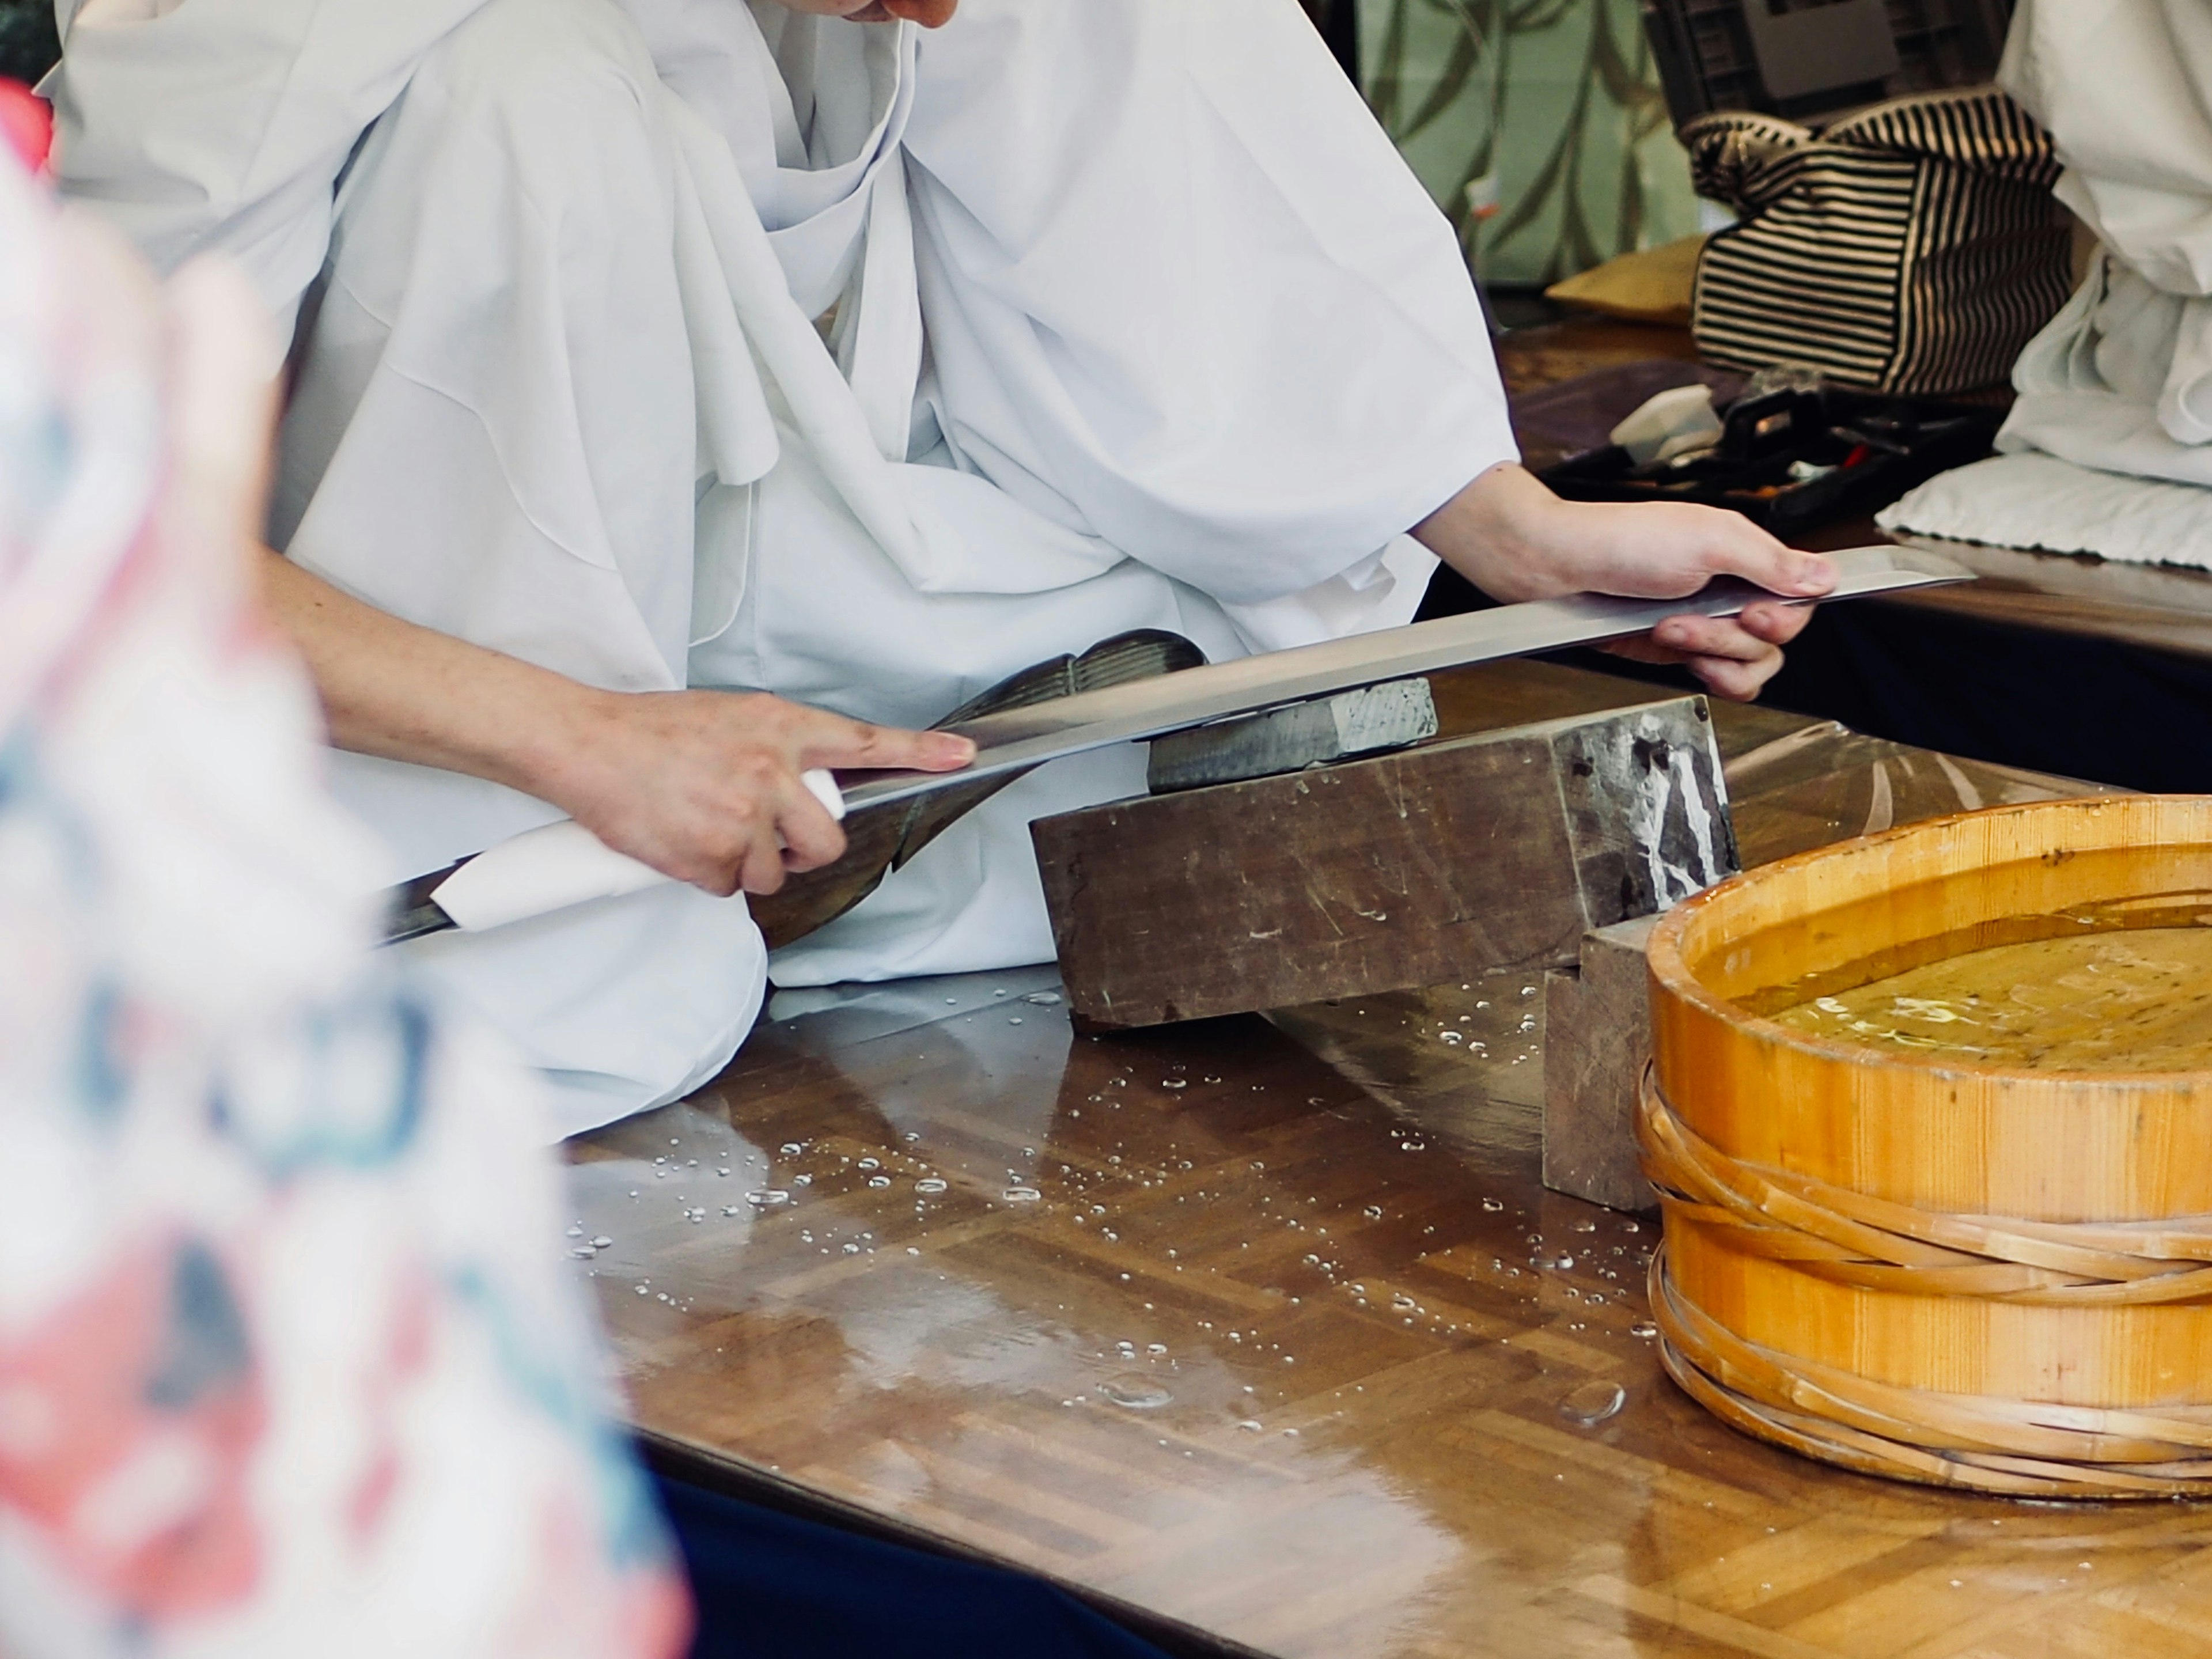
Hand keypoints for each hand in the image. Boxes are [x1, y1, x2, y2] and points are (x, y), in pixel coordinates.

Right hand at [533, 690, 973, 898]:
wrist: (587, 745)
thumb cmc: (648, 732)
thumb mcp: (727, 719)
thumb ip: (773, 750)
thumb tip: (796, 787)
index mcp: (779, 727)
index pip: (863, 742)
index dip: (918, 751)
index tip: (960, 755)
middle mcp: (772, 771)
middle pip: (828, 839)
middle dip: (804, 850)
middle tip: (768, 836)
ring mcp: (745, 817)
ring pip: (774, 873)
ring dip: (746, 864)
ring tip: (702, 825)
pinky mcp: (714, 857)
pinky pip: (731, 888)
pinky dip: (708, 875)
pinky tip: (682, 842)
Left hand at [1414, 463, 1836, 700]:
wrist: (1558, 571)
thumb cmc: (1622, 541)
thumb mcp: (1709, 541)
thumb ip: (1771, 563)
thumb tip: (1828, 575)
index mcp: (1746, 556)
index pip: (1801, 598)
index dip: (1786, 614)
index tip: (1756, 611)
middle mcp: (1731, 591)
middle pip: (1779, 638)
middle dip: (1739, 634)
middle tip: (1705, 615)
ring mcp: (1706, 625)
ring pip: (1752, 664)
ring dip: (1715, 651)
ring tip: (1674, 628)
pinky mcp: (1679, 652)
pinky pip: (1722, 679)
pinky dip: (1707, 671)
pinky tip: (1674, 648)